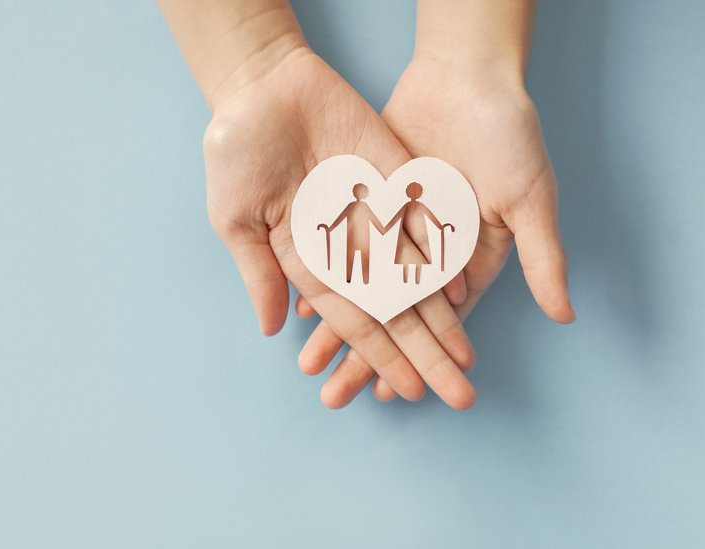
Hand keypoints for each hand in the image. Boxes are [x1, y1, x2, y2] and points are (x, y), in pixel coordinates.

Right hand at [205, 45, 475, 408]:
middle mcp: (349, 246)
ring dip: (443, 319)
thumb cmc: (236, 153)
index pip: (353, 319)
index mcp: (308, 261)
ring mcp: (376, 214)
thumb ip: (259, 272)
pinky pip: (427, 223)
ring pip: (418, 277)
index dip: (380, 355)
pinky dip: (445, 256)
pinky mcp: (398, 179)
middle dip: (424, 352)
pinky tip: (463, 290)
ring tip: (467, 357)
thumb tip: (273, 329)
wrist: (262, 87)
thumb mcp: (236, 219)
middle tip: (457, 394)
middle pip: (394, 310)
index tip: (407, 390)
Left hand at [298, 56, 574, 402]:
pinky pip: (336, 250)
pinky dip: (319, 276)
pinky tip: (298, 308)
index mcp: (463, 259)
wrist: (464, 77)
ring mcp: (390, 229)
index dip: (414, 359)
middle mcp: (423, 253)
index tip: (392, 397)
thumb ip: (541, 255)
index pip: (433, 325)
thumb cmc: (508, 135)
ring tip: (308, 365)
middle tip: (334, 397)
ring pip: (357, 290)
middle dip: (363, 358)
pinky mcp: (364, 202)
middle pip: (388, 317)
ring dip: (335, 327)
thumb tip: (564, 314)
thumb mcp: (530, 196)